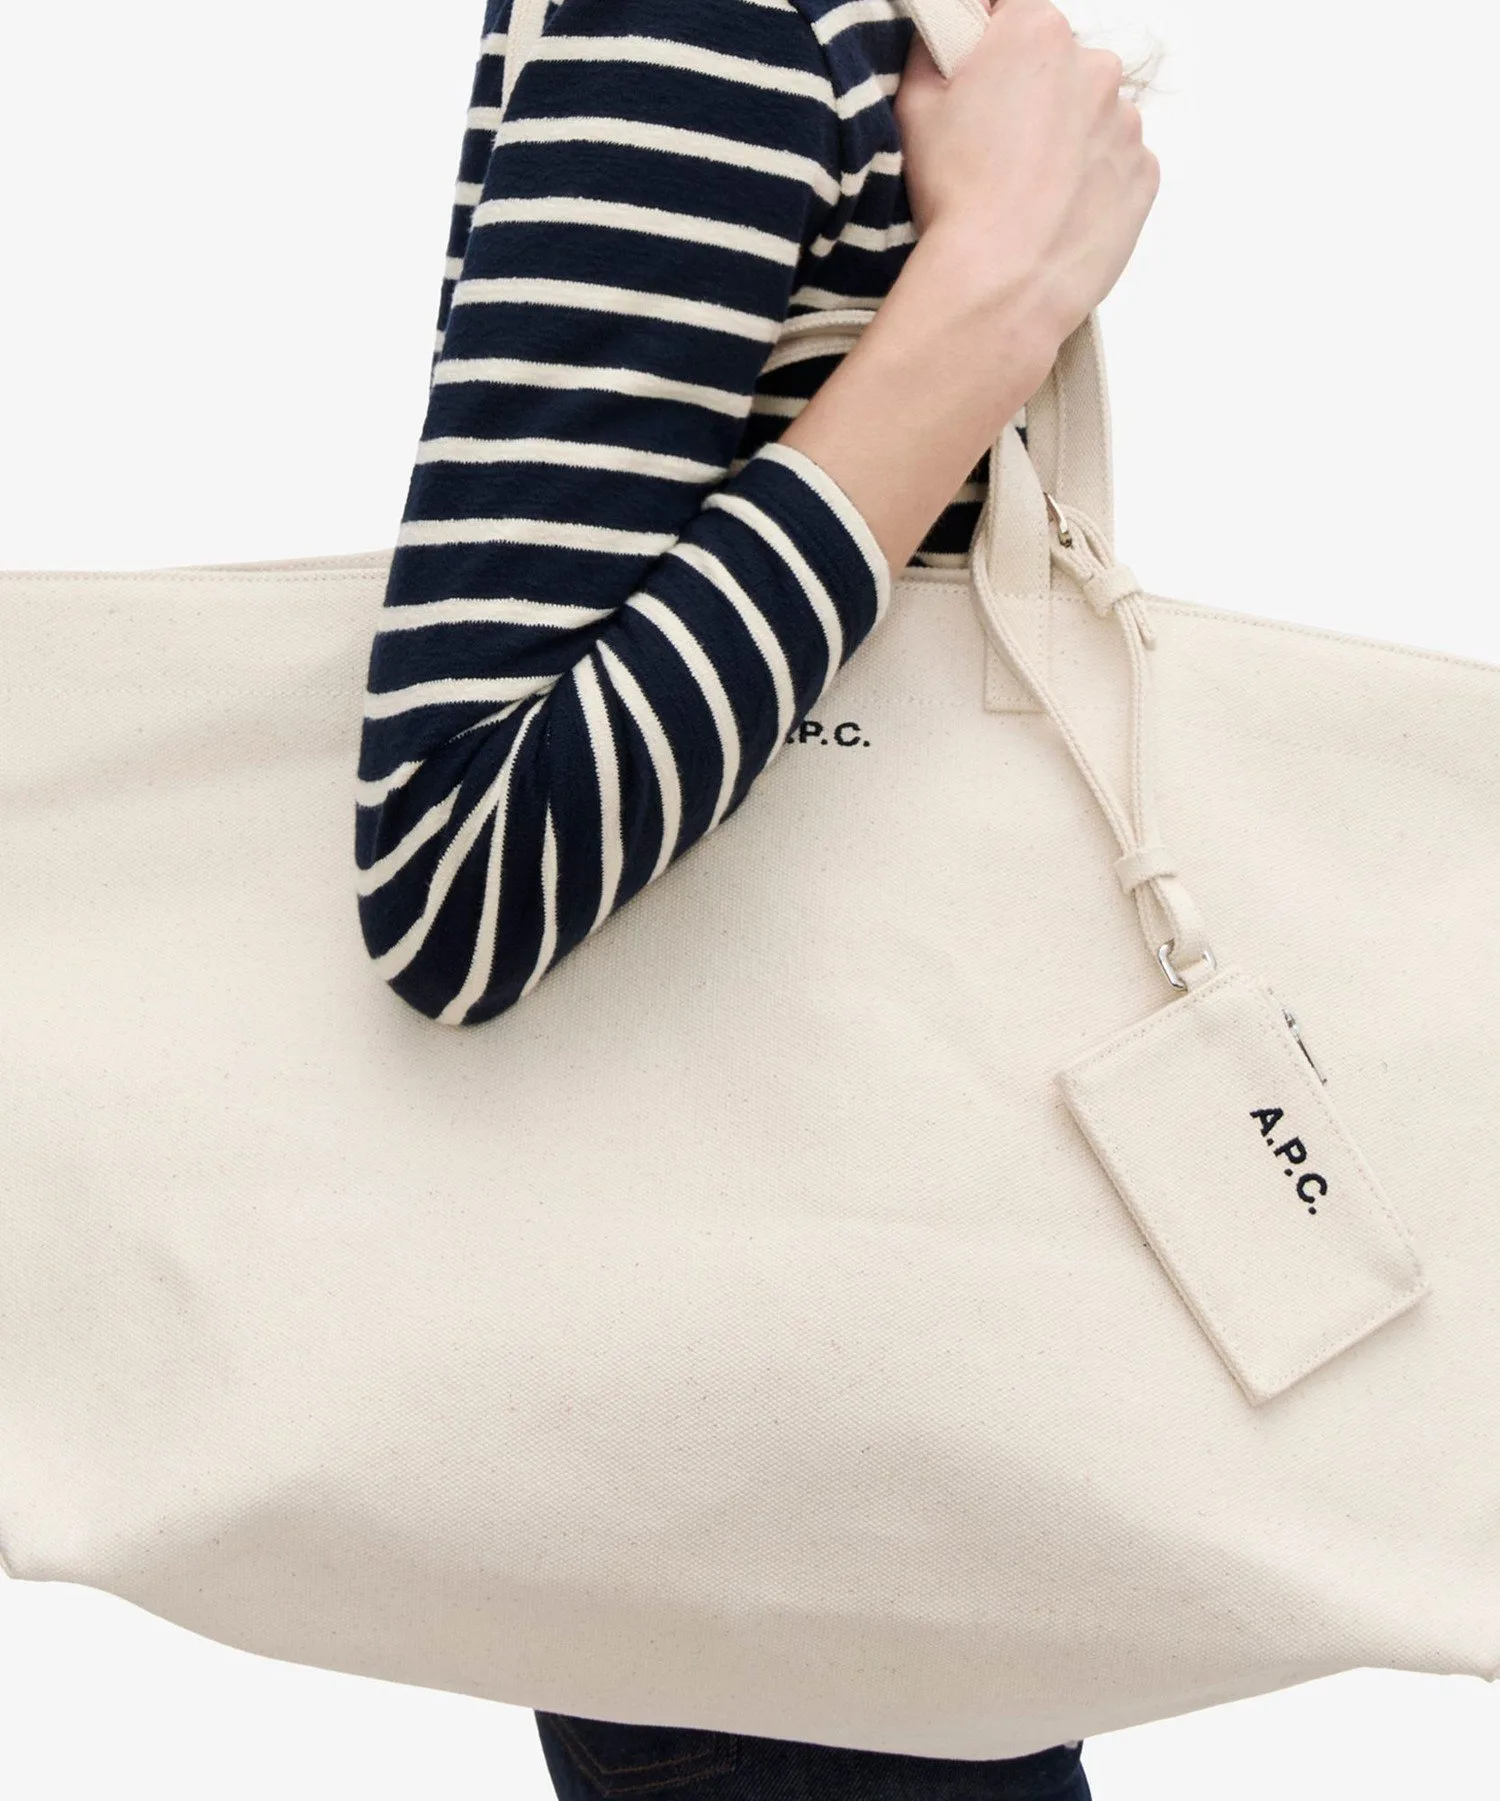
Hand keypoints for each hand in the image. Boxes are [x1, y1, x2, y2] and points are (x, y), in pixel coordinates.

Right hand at [893, 0, 1160, 357]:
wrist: (1000, 285)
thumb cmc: (956, 198)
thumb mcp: (914, 107)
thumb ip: (933, 53)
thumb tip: (945, 42)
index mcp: (1037, 32)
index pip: (1016, 11)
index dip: (992, 45)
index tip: (979, 79)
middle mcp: (1094, 66)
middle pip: (1061, 66)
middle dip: (1033, 96)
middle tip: (996, 151)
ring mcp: (1126, 123)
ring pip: (1092, 118)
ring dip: (1065, 142)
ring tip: (1024, 192)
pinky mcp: (1143, 176)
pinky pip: (1115, 166)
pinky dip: (1091, 183)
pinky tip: (1053, 213)